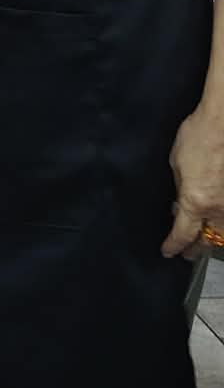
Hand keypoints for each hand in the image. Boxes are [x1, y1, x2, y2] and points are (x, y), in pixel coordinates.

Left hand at [163, 106, 223, 257]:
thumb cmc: (200, 134)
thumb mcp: (176, 161)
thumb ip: (180, 187)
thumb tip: (180, 201)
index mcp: (195, 201)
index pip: (183, 234)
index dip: (174, 245)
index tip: (168, 251)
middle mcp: (220, 209)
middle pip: (209, 242)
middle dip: (197, 250)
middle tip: (189, 253)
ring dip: (215, 240)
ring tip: (205, 241)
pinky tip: (219, 220)